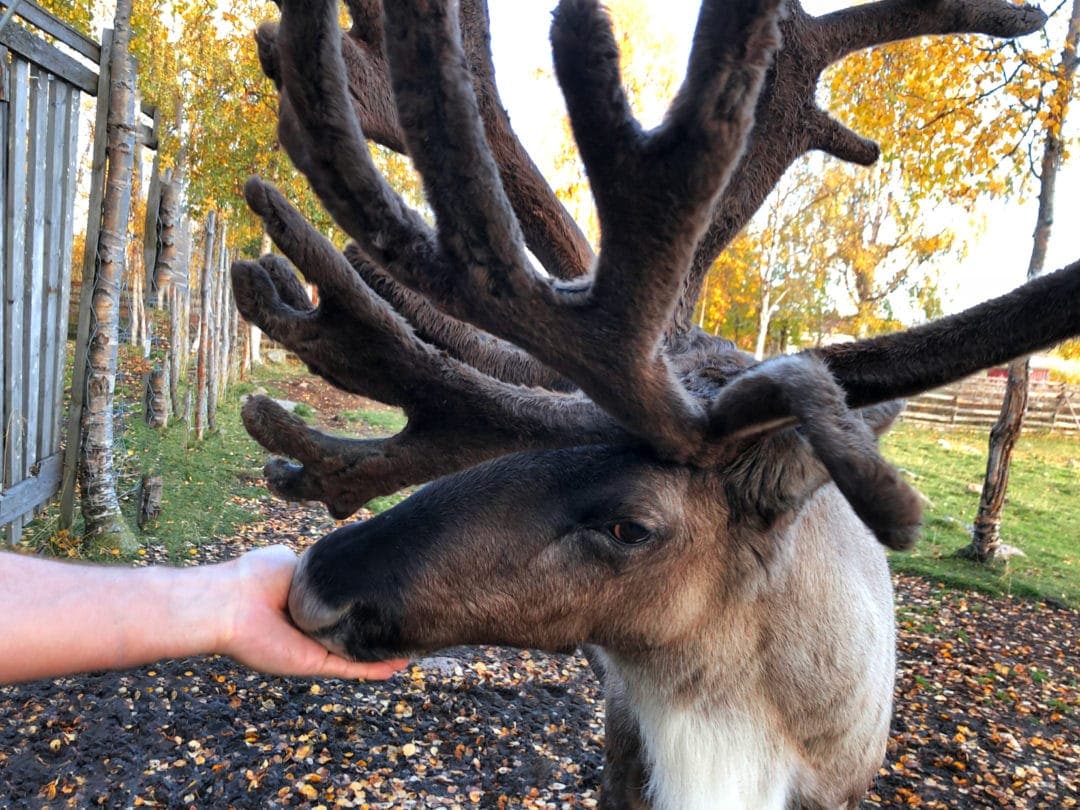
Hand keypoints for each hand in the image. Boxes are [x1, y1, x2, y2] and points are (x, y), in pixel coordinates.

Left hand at [216, 545, 408, 678]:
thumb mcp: (294, 561)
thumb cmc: (256, 576)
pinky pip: (350, 667)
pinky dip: (374, 669)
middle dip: (378, 630)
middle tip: (408, 626)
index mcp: (307, 603)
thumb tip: (339, 565)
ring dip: (383, 654)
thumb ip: (319, 567)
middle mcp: (312, 628)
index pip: (343, 604)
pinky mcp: (313, 663)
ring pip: (356, 653)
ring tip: (413, 650)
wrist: (232, 603)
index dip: (365, 602)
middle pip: (352, 631)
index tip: (391, 597)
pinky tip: (398, 666)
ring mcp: (314, 648)